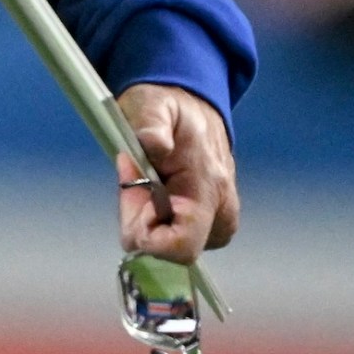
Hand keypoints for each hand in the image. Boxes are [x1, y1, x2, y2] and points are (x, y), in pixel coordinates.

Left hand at [115, 83, 239, 266]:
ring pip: (174, 245)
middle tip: (134, 180)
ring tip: (144, 180)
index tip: (131, 197)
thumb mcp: (152, 104)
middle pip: (172, 249)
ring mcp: (221, 219)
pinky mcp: (215, 223)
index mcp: (208, 185)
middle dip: (143, 222)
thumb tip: (154, 144)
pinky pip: (179, 236)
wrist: (195, 107)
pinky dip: (159, 220)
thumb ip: (151, 124)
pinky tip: (154, 191)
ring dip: (149, 219)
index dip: (147, 235)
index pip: (183, 245)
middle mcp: (222, 211)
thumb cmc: (168, 106)